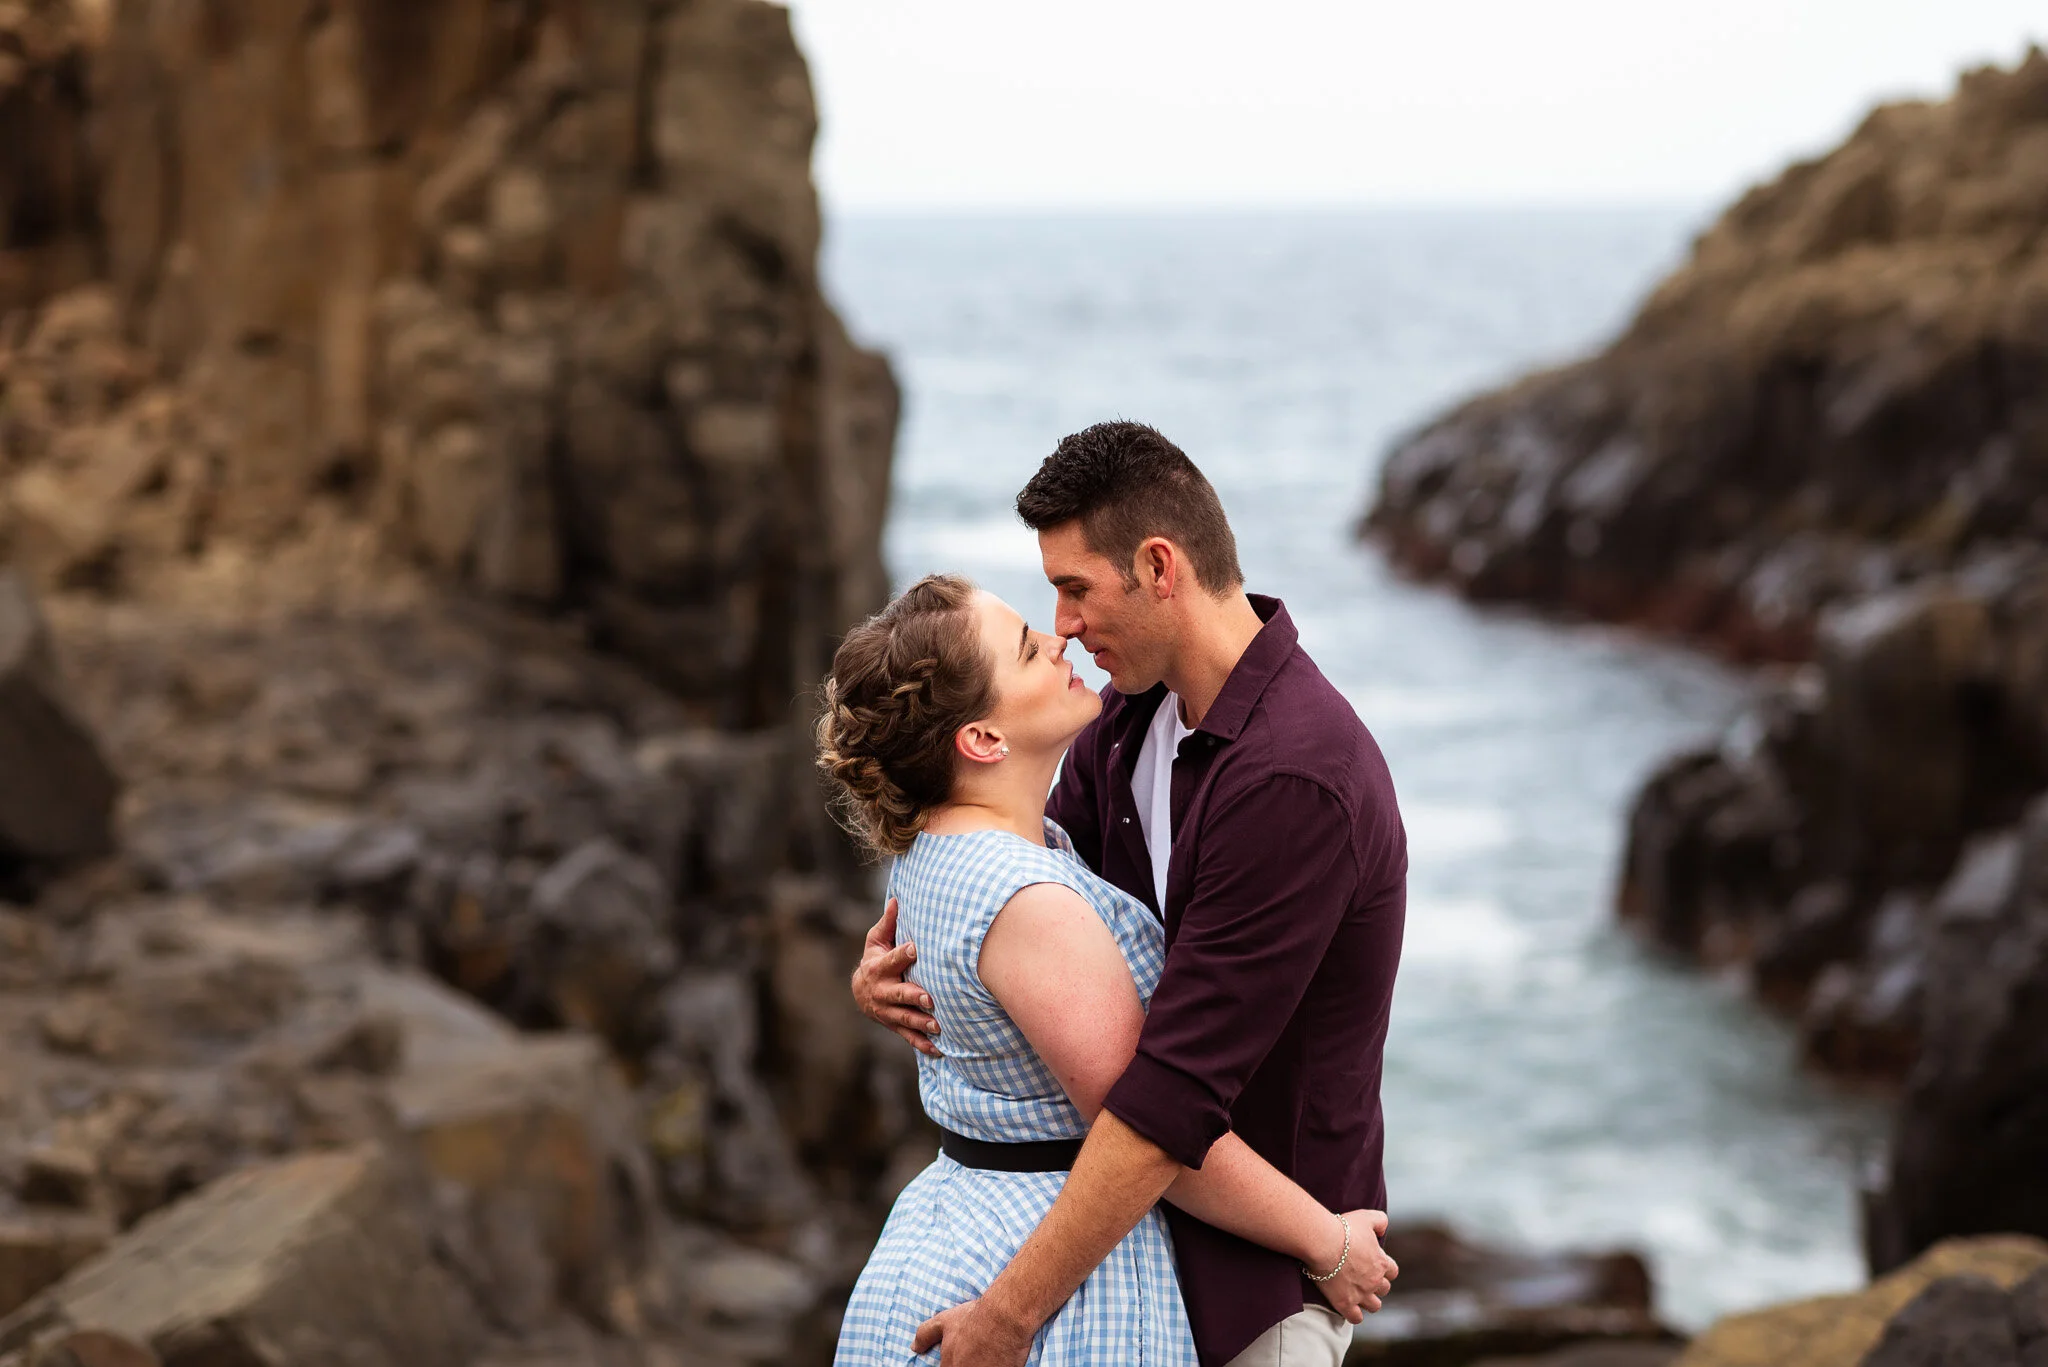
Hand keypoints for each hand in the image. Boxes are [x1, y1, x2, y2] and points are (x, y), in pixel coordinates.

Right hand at [852, 898, 940, 1056]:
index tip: (914, 948)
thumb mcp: (876, 940)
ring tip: (937, 1025)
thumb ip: (889, 923)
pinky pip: (908, 1036)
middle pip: (898, 994)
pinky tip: (938, 1048)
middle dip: (913, 996)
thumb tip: (897, 898)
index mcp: (878, 968)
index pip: (891, 959)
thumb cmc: (875, 960)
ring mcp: (888, 1011)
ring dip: (920, 1022)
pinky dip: (922, 1044)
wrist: (860, 992)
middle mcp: (882, 991)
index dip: (902, 954)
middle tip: (928, 998)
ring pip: (904, 1017)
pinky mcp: (895, 1025)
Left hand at [912, 1297, 1032, 1365]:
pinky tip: (1000, 1357)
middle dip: (970, 1363)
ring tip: (988, 1356)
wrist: (1004, 1317)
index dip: (953, 1363)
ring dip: (983, 1364)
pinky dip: (998, 1365)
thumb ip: (925, 1335)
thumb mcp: (944, 1321)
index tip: (962, 1358)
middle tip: (977, 1355)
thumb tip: (914, 1347)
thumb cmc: (973, 1319)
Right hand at [1307, 1210, 1397, 1322]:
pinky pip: (1356, 1318)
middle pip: (1384, 1289)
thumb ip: (1380, 1221)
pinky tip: (1348, 1308)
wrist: (1322, 1243)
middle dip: (1377, 1285)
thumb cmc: (1343, 1229)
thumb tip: (1383, 1230)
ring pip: (1374, 1306)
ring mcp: (1360, 1294)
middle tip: (1364, 1279)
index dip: (1384, 1269)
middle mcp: (1374, 1281)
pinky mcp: (1345, 1303)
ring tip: (1359, 1295)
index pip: (1393, 1272)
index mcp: (1381, 1262)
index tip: (1374, 1266)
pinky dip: (1354, 1315)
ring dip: (1369, 1301)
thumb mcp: (1366, 1217)